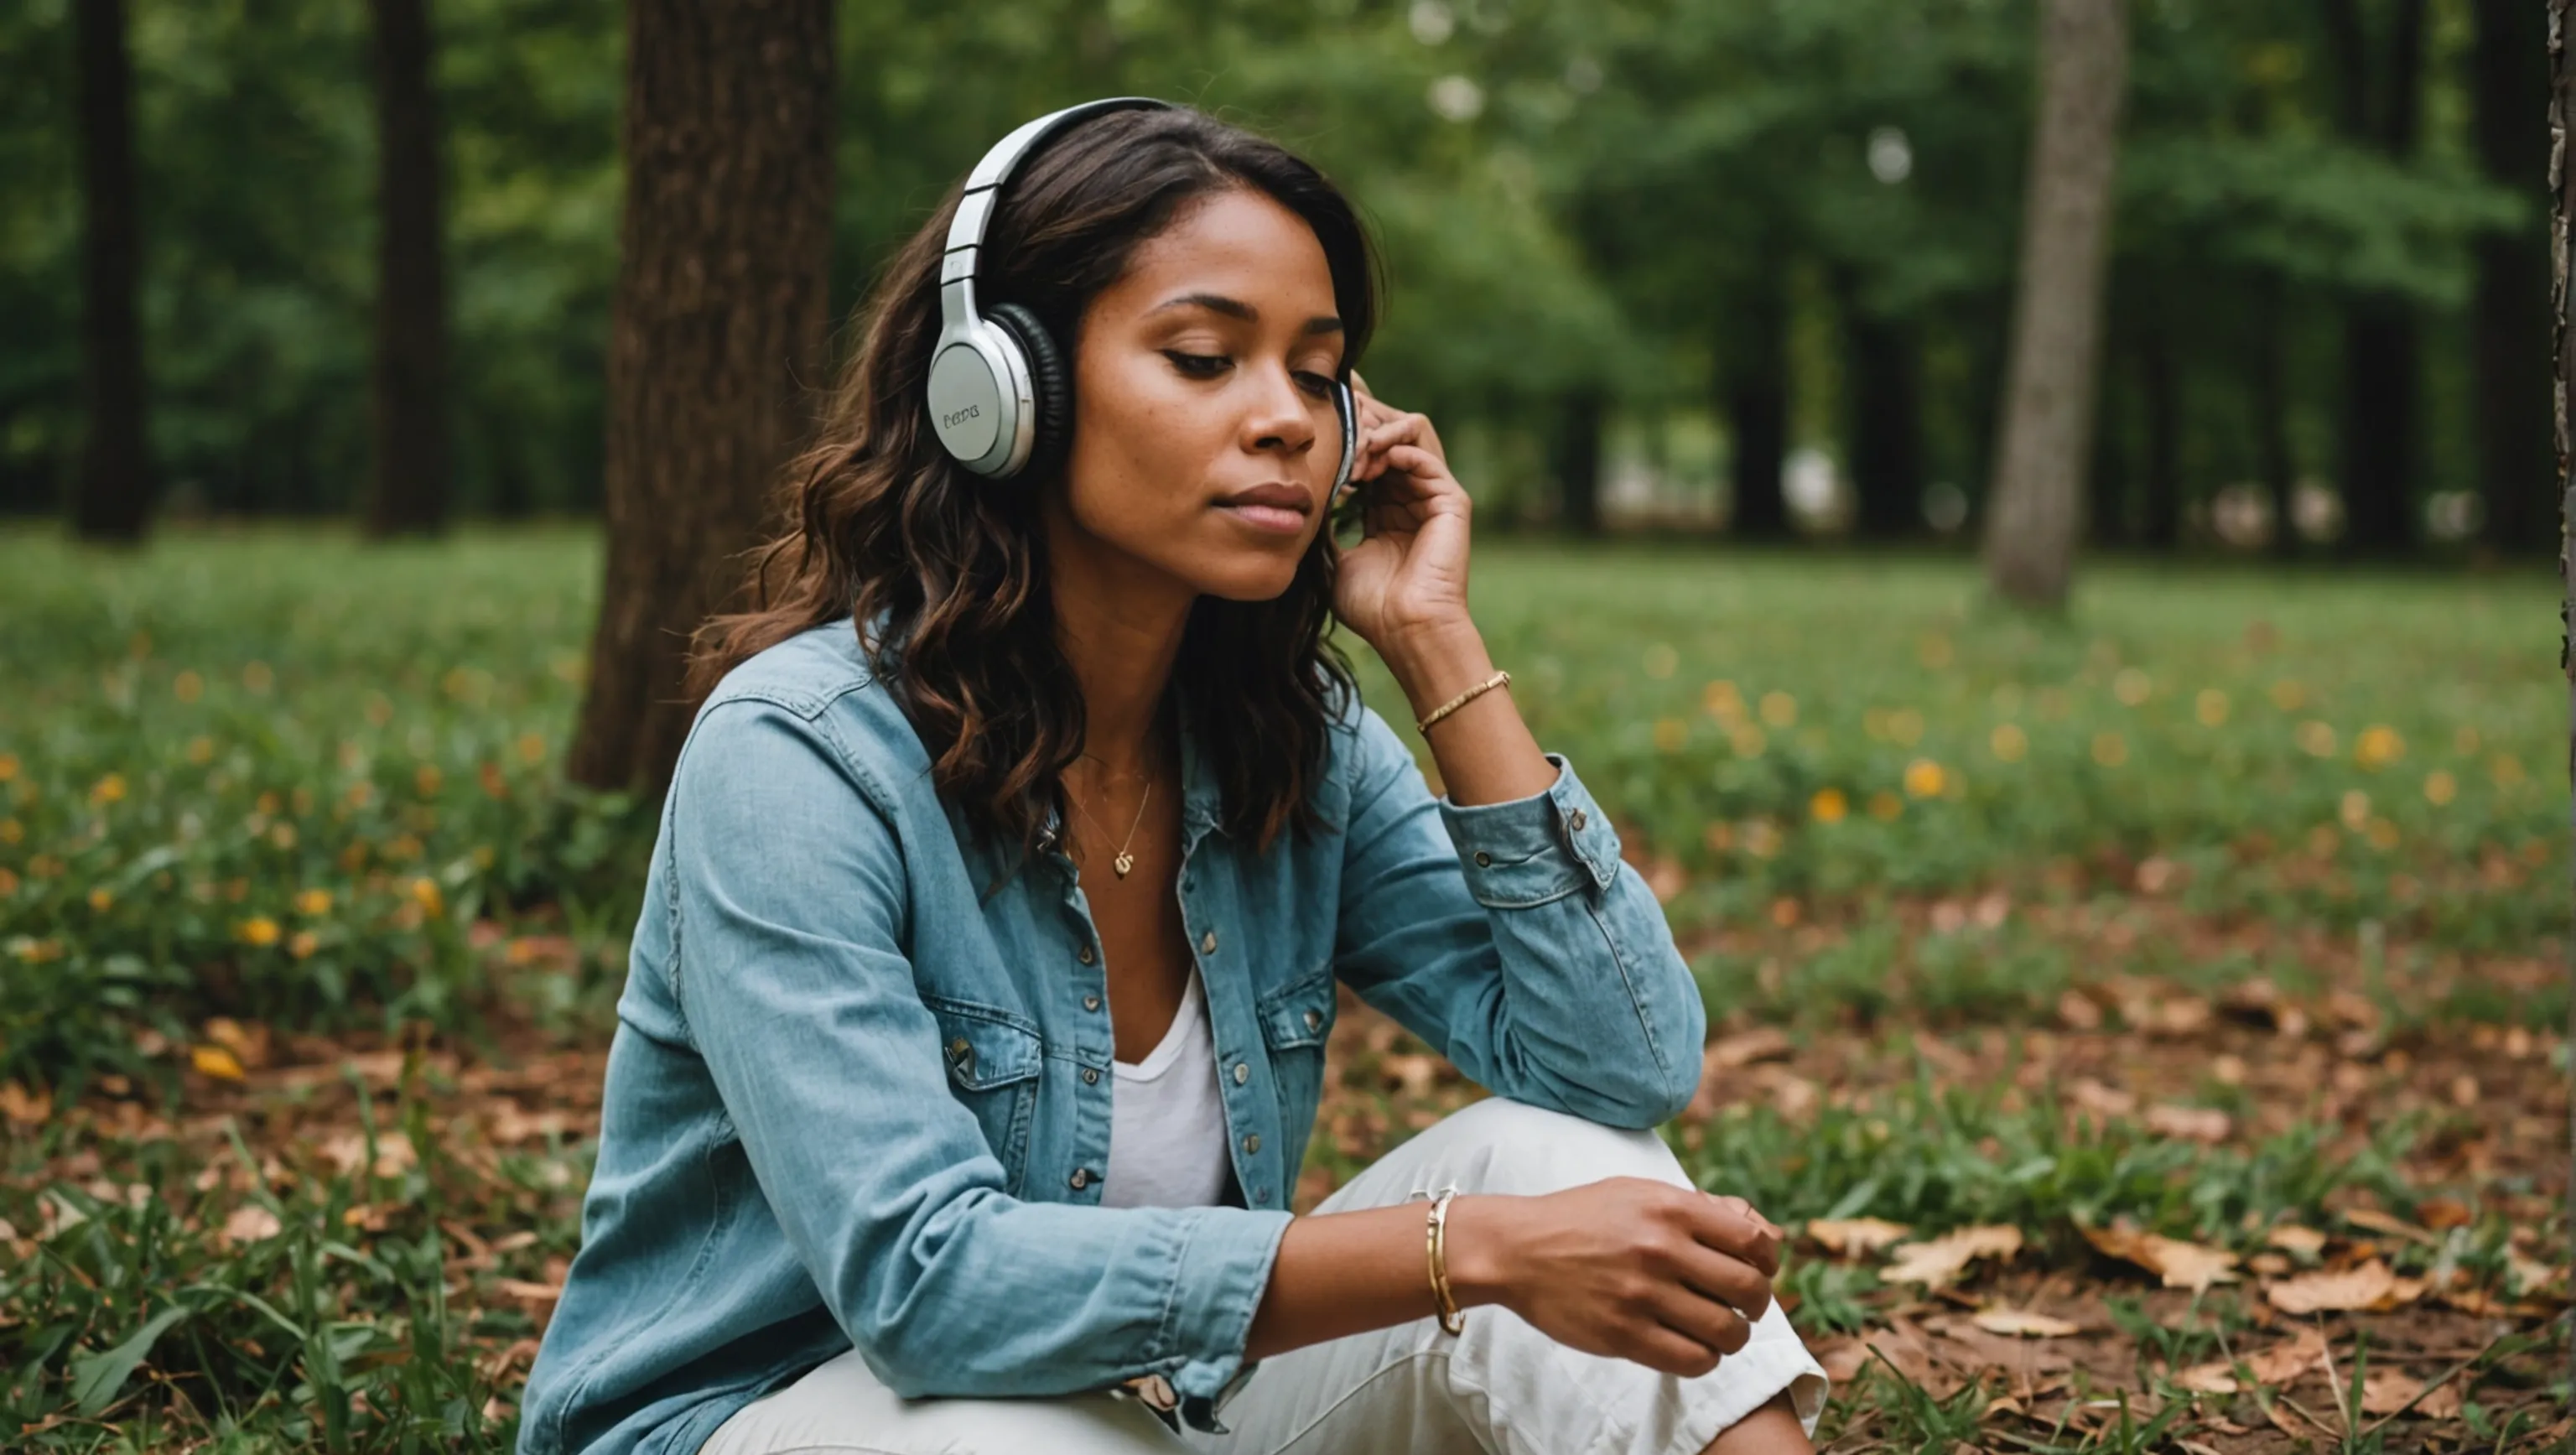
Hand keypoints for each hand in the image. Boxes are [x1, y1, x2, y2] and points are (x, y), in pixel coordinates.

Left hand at [1331, 371, 1473, 652]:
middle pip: (1392, 430)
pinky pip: (1424, 454)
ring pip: (1411, 431)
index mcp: (1388, 506)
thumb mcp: (1333, 558)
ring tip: (1352, 448)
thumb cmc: (1373, 607)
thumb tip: (1297, 498)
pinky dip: (1393, 447)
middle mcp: (1413, 495)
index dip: (1347, 435)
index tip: (1316, 435)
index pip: (1370, 451)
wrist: (1406, 631)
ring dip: (1378, 431)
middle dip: (1362, 420)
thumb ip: (1323, 525)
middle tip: (1334, 427)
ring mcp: (1434, 495)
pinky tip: (1366, 463)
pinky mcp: (1451, 500)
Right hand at [1447, 1179, 1782, 1377]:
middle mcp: (1660, 1248)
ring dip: (1733, 1337)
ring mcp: (1641, 1294)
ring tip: (1718, 1331)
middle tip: (1741, 1308)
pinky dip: (1704, 1359)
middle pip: (1749, 1290)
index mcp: (1670, 1208)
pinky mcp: (1623, 1334)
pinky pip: (1693, 1360)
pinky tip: (1691, 1346)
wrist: (1517, 1248)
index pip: (1755, 1242)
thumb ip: (1700, 1209)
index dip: (1768, 1262)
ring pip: (1727, 1332)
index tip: (1757, 1271)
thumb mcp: (1640, 1192)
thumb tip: (1766, 1235)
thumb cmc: (1584, 1218)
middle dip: (1757, 1305)